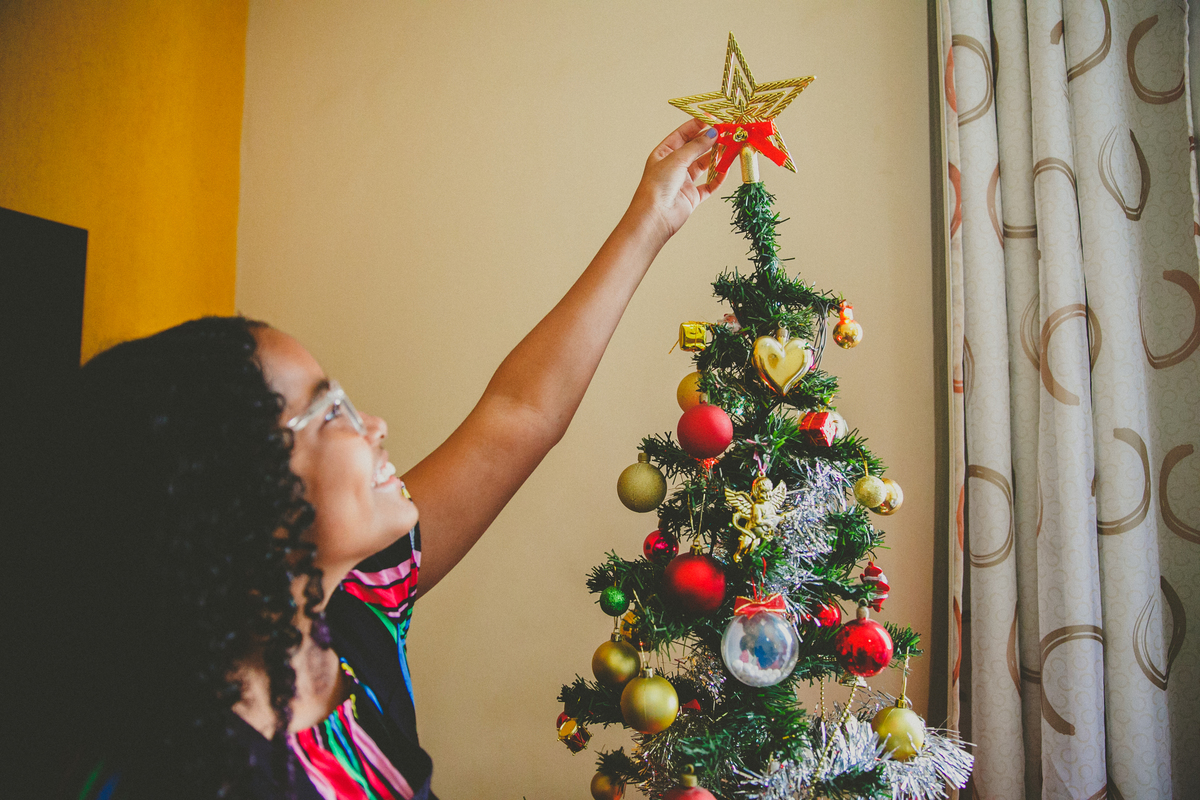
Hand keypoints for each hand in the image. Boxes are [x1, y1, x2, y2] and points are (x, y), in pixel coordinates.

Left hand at [627, 118, 727, 244]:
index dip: (697, 125)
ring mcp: (683, 181)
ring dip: (716, 157)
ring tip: (728, 148)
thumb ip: (696, 146)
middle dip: (710, 141)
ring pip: (703, 165)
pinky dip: (718, 178)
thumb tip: (712, 133)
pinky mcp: (692, 196)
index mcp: (664, 153)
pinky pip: (709, 185)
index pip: (682, 134)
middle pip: (695, 149)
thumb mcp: (677, 159)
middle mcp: (673, 166)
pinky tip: (725, 170)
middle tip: (725, 133)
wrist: (655, 216)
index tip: (713, 119)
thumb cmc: (657, 185)